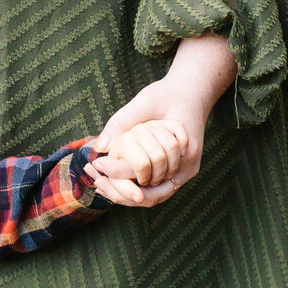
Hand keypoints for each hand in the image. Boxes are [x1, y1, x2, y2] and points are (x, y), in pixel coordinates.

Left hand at [90, 35, 237, 208]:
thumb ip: (123, 122)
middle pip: (152, 196)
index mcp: (185, 153)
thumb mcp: (145, 102)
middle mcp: (188, 168)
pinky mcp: (180, 169)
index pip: (151, 181)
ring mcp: (186, 171)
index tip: (98, 170)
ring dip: (128, 190)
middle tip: (96, 181)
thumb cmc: (168, 93)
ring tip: (101, 180)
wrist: (191, 90)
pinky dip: (136, 182)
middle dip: (123, 192)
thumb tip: (100, 147)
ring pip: (154, 194)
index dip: (122, 181)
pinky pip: (157, 184)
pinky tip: (114, 175)